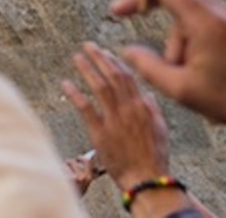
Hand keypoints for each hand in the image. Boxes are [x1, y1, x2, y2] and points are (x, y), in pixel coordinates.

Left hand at [61, 42, 168, 190]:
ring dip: (87, 69)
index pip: (128, 77)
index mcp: (144, 106)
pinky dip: (75, 94)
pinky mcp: (100, 132)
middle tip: (88, 45)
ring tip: (76, 57)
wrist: (146, 179)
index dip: (115, 62)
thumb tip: (145, 92)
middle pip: (113, 76)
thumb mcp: (159, 129)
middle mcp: (129, 109)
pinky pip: (85, 108)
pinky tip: (65, 83)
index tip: (105, 52)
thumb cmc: (153, 157)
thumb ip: (152, 108)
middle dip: (100, 58)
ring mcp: (114, 120)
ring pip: (100, 87)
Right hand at [109, 0, 225, 125]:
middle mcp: (222, 14)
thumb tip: (129, 51)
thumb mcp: (183, 90)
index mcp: (207, 25)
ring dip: (177, 40)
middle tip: (119, 11)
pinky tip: (198, 69)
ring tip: (185, 73)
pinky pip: (203, 24)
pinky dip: (192, 41)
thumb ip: (149, 67)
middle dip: (149, 8)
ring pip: (188, 17)